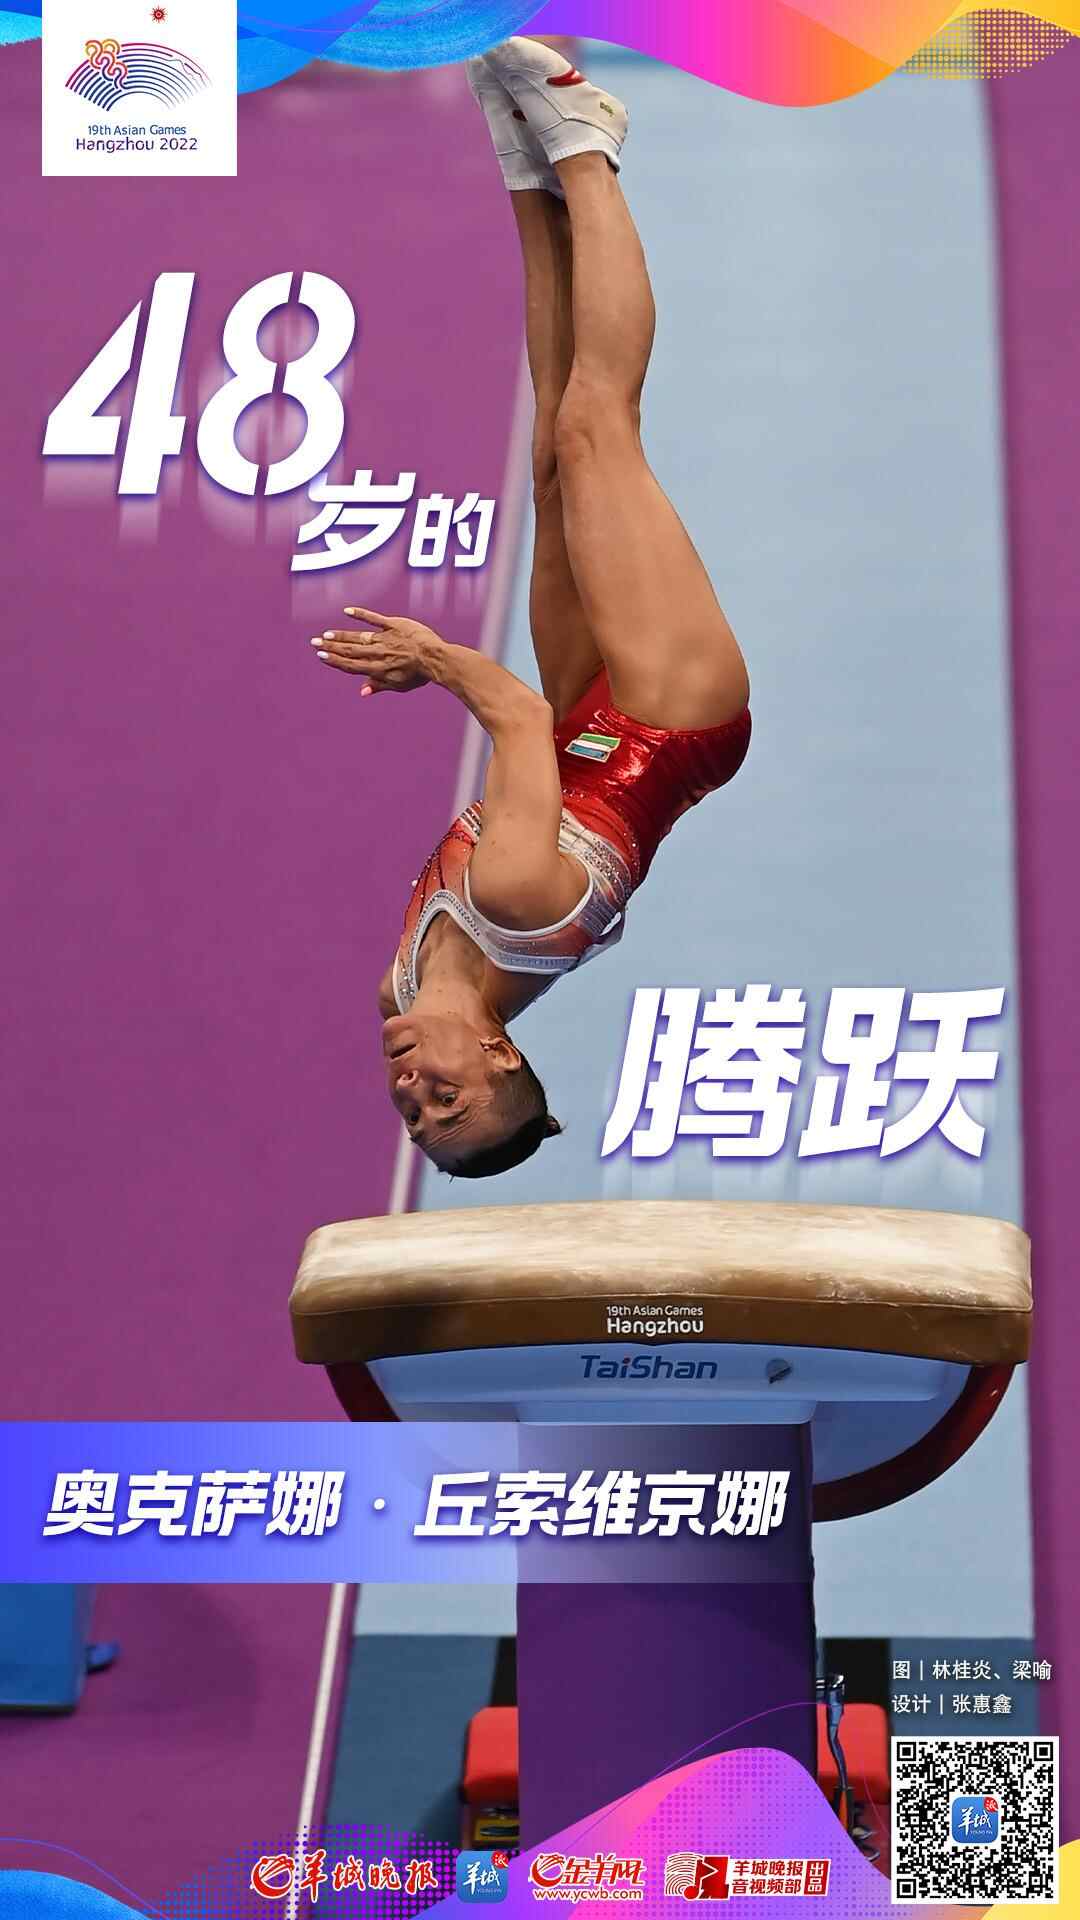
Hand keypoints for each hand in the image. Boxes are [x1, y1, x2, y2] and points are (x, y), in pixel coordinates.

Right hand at [312, 608, 444, 695]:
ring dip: (340, 634)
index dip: (335, 661)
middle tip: (314, 642)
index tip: (321, 656)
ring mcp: (384, 638)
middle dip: (330, 646)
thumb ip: (379, 686)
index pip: (350, 665)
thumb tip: (362, 692)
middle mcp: (376, 653)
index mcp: (376, 669)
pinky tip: (347, 610)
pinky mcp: (393, 625)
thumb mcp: (399, 685)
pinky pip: (374, 618)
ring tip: (326, 633)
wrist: (434, 658)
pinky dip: (360, 614)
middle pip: (349, 650)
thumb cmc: (419, 674)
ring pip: (357, 636)